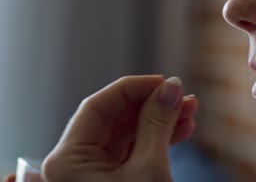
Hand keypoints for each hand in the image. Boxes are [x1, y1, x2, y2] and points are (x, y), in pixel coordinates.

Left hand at [40, 75, 198, 181]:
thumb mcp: (148, 170)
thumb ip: (157, 124)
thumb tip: (170, 89)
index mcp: (66, 161)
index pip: (98, 107)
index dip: (133, 88)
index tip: (164, 81)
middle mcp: (72, 165)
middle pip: (113, 119)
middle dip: (150, 105)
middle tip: (181, 96)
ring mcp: (90, 175)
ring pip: (125, 136)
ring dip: (157, 122)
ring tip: (189, 112)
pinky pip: (130, 153)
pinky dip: (154, 141)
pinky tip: (180, 131)